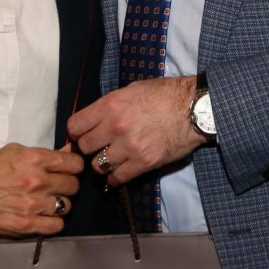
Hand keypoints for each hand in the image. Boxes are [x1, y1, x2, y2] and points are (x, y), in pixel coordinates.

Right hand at [0, 143, 83, 236]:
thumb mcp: (15, 152)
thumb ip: (45, 153)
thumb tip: (70, 152)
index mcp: (34, 159)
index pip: (74, 163)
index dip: (74, 166)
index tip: (69, 169)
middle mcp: (36, 181)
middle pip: (73, 185)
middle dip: (68, 184)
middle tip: (57, 186)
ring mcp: (32, 205)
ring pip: (67, 205)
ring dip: (60, 203)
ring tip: (49, 201)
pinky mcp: (26, 225)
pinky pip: (56, 225)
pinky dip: (54, 221)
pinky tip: (45, 216)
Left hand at [67, 76, 206, 185]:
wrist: (194, 108)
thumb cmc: (165, 94)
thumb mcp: (132, 90)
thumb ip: (110, 106)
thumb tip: (93, 119)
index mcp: (111, 105)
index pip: (75, 126)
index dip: (76, 132)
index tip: (81, 135)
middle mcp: (116, 126)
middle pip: (84, 147)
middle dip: (89, 147)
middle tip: (98, 147)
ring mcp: (129, 146)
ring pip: (98, 165)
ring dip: (102, 163)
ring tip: (110, 159)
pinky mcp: (143, 163)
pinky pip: (117, 178)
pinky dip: (114, 178)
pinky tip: (118, 173)